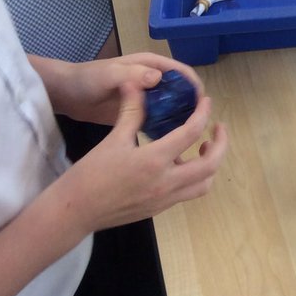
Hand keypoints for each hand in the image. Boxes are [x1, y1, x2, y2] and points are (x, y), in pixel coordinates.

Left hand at [41, 53, 203, 125]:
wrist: (67, 94)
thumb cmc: (88, 79)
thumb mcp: (109, 75)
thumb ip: (132, 75)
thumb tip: (158, 78)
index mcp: (150, 66)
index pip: (181, 73)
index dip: (194, 86)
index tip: (202, 105)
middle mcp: (153, 80)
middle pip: (181, 91)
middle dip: (191, 106)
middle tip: (197, 127)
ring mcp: (146, 98)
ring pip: (171, 107)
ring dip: (179, 120)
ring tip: (185, 140)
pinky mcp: (137, 114)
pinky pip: (158, 120)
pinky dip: (165, 129)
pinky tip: (167, 145)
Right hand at [55, 82, 227, 235]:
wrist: (74, 211)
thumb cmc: (91, 173)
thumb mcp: (113, 138)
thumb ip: (131, 111)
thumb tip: (136, 83)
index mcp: (154, 160)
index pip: (191, 132)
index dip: (203, 113)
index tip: (206, 102)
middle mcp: (165, 183)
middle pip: (210, 165)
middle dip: (221, 144)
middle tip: (217, 128)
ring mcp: (164, 200)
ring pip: (203, 184)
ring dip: (210, 164)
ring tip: (203, 146)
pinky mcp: (158, 209)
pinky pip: (187, 193)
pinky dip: (194, 177)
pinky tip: (181, 162)